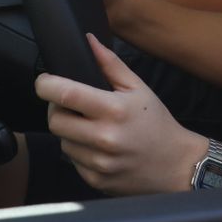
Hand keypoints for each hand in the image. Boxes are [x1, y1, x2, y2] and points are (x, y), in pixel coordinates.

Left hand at [36, 34, 206, 195]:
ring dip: (70, 132)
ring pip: (62, 142)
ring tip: (90, 127)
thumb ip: (110, 64)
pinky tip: (98, 146)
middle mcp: (104, 138)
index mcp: (114, 110)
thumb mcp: (138, 88)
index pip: (65, 95)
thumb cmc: (156, 122)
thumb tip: (88, 40)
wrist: (176, 165)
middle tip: (70, 105)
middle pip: (55, 121)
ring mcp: (99, 163)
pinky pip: (73, 161)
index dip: (46, 85)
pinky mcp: (96, 180)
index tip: (45, 81)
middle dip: (57, 109)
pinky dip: (80, 151)